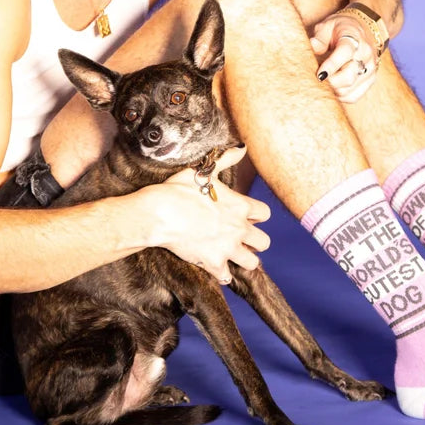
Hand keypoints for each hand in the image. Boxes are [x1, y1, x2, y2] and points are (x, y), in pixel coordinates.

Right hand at [140, 146, 270, 283]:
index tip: (244, 217)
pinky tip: (215, 266)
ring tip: (231, 255)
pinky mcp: (214, 263)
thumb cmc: (179, 190)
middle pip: (264, 242)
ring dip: (242, 260)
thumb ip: (226, 160)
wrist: (159, 213)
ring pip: (252, 263)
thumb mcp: (204, 171)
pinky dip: (222, 274)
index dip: (256, 216)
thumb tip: (242, 147)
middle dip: (254, 241)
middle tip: (240, 239)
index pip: (265, 214)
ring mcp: (228, 247)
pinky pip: (227, 277)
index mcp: (240, 206)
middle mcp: (239, 228)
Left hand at [310, 13, 377, 102]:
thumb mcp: (328, 25)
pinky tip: (333, 87)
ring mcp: (371, 69)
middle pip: (349, 77)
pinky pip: (353, 96)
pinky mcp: (370, 80)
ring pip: (349, 89)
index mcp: (354, 38)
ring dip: (333, 90)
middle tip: (317, 80)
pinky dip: (340, 95)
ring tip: (324, 81)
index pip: (345, 53)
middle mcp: (366, 55)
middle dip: (330, 82)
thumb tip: (312, 46)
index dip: (331, 66)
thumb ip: (320, 37)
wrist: (365, 29)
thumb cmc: (341, 28)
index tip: (318, 75)